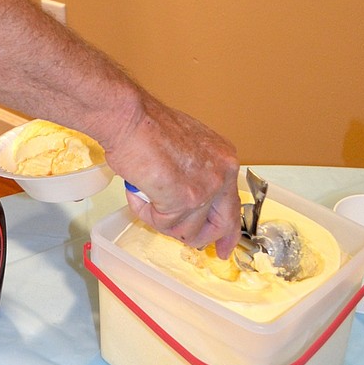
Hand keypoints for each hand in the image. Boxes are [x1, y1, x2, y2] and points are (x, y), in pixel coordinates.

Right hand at [104, 95, 240, 256]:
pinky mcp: (184, 201)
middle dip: (201, 237)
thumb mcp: (185, 147)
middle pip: (221, 225)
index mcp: (224, 160)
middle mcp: (222, 175)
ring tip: (144, 193)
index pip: (233, 205)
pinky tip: (139, 192)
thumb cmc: (146, 126)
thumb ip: (193, 174)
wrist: (130, 118)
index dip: (228, 230)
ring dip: (160, 218)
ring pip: (186, 229)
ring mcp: (205, 189)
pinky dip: (146, 212)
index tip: (224, 245)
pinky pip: (164, 224)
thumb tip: (183, 197)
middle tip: (189, 242)